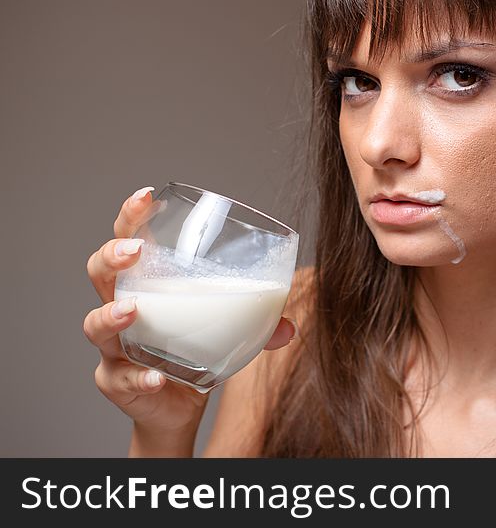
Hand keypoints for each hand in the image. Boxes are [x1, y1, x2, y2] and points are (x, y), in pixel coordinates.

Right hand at [84, 186, 295, 436]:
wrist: (176, 409)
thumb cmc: (195, 353)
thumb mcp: (227, 331)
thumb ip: (258, 325)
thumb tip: (289, 325)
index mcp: (148, 284)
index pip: (129, 239)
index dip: (131, 217)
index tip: (146, 196)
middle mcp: (122, 309)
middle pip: (100, 274)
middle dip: (111, 258)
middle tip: (133, 252)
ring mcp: (114, 348)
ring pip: (95, 325)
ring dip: (111, 316)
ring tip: (131, 312)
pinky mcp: (116, 383)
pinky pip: (120, 378)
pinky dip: (140, 377)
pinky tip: (157, 377)